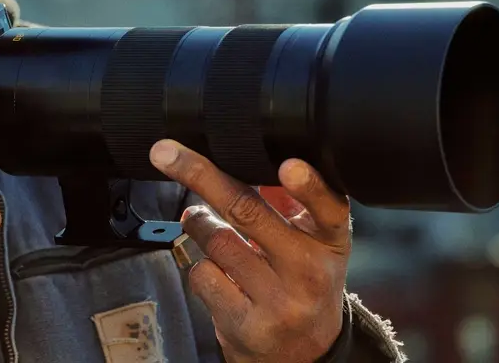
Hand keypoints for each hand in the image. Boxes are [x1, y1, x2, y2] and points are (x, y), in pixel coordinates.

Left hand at [150, 140, 350, 361]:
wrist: (306, 355)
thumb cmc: (303, 281)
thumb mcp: (312, 241)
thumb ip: (286, 201)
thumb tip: (238, 155)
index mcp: (329, 241)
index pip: (327, 208)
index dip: (308, 186)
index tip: (288, 165)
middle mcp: (309, 271)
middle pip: (249, 213)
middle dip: (202, 175)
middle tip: (168, 154)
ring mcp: (278, 302)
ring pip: (216, 241)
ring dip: (198, 224)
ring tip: (203, 222)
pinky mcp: (247, 326)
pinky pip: (202, 275)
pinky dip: (199, 265)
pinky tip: (217, 272)